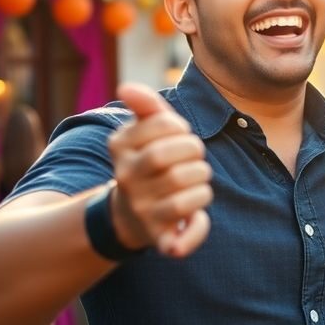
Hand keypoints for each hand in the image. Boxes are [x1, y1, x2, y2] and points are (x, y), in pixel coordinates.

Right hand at [107, 83, 212, 257]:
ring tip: (195, 184)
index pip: (165, 124)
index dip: (182, 129)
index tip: (180, 137)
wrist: (128, 214)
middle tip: (193, 160)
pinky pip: (185, 237)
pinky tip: (195, 218)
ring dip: (203, 185)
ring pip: (188, 191)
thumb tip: (126, 87)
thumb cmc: (148, 162)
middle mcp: (126, 178)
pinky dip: (198, 229)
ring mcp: (141, 209)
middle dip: (195, 153)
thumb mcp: (144, 131)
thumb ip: (145, 105)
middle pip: (173, 156)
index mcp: (121, 146)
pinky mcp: (158, 237)